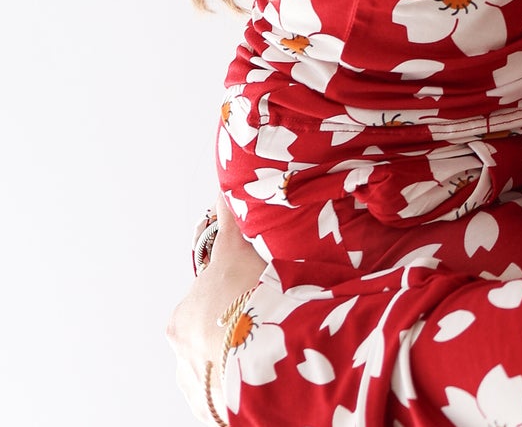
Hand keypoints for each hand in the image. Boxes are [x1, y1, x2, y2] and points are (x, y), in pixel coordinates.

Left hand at [167, 200, 264, 423]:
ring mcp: (199, 390)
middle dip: (236, 324)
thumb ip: (231, 224)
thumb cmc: (248, 304)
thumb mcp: (238, 254)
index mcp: (180, 320)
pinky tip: (269, 368)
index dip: (234, 287)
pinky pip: (233, 392)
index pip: (207, 297)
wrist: (266, 359)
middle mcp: (181, 359)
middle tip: (270, 314)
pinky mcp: (218, 413)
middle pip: (212, 332)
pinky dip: (248, 381)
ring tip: (274, 343)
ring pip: (223, 364)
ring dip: (242, 354)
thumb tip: (224, 185)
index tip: (255, 288)